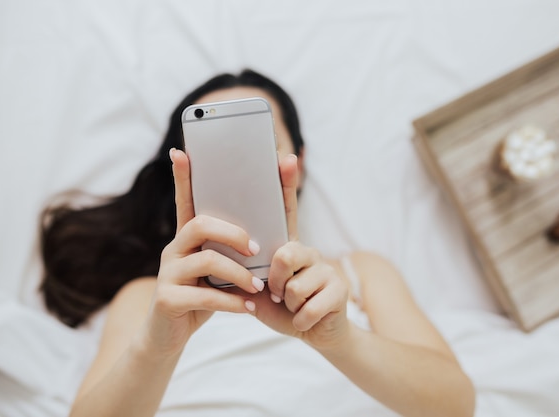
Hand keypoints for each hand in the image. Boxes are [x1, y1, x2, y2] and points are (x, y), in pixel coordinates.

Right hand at [142, 149, 262, 355]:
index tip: (181, 151)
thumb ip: (231, 254)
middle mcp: (173, 249)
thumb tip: (262, 237)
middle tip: (257, 249)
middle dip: (234, 233)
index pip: (184, 201)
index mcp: (187, 239)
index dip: (182, 177)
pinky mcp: (167, 298)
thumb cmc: (200, 298)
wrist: (169, 337)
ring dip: (240, 273)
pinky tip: (248, 309)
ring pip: (207, 259)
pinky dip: (232, 302)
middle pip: (201, 224)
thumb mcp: (217, 273)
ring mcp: (167, 273)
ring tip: (259, 287)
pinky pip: (205, 294)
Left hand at [249, 154, 350, 350]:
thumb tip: (219, 252)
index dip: (286, 184)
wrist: (315, 334)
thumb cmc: (283, 307)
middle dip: (275, 281)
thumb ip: (247, 269)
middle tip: (277, 292)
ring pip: (294, 285)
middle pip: (285, 254)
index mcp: (289, 246)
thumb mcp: (259, 287)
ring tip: (293, 306)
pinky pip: (307, 306)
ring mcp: (327, 269)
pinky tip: (304, 320)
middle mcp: (309, 251)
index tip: (285, 157)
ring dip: (288, 304)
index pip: (287, 210)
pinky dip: (299, 320)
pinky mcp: (339, 290)